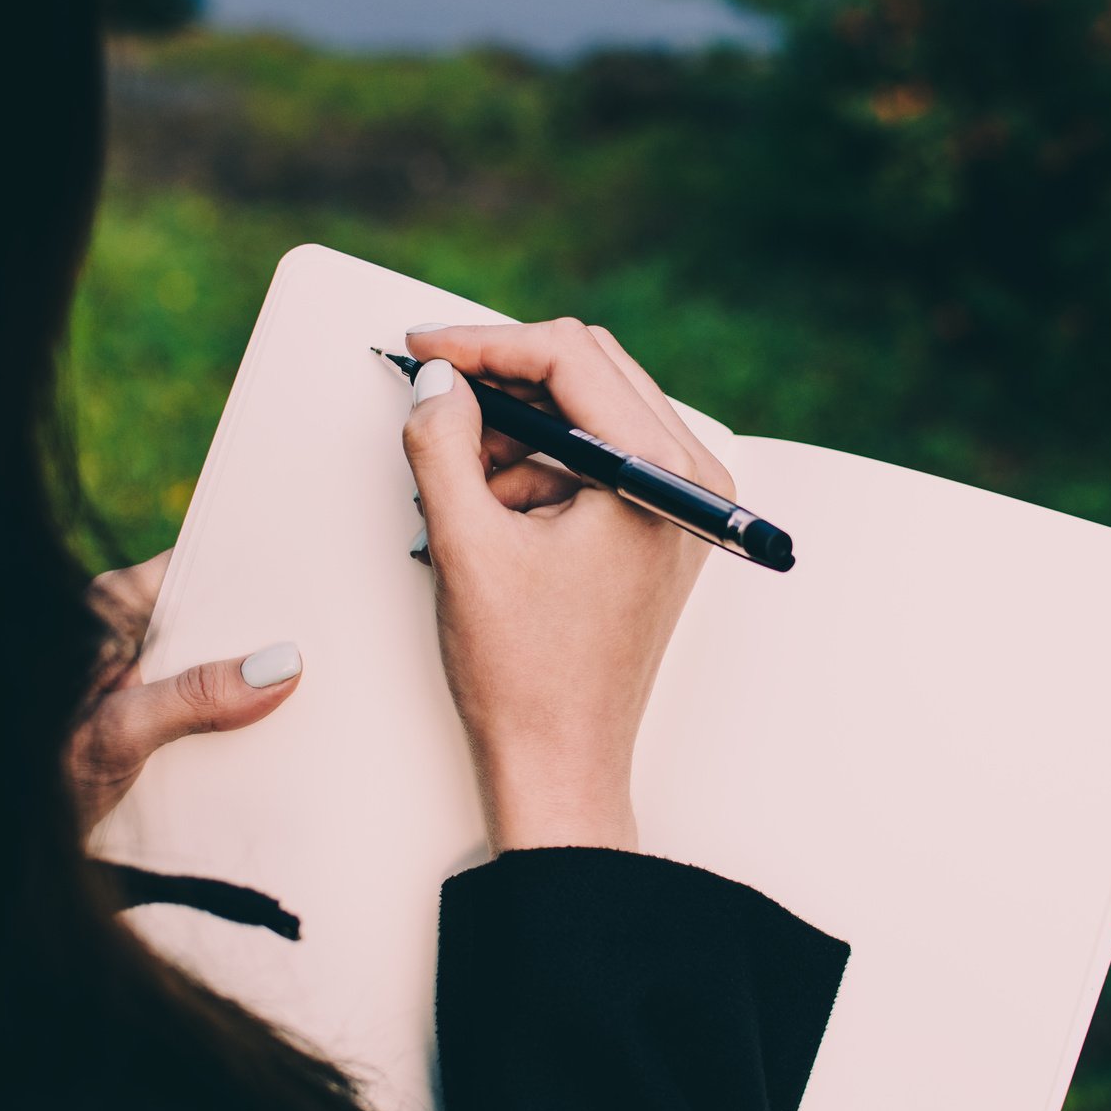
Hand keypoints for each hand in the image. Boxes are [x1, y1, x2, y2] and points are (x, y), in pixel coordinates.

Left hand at [63, 548, 303, 830]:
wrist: (12, 843)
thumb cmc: (41, 776)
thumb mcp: (122, 732)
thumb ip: (196, 696)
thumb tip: (279, 666)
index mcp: (105, 611)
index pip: (193, 570)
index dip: (249, 576)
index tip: (308, 586)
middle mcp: (123, 638)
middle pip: (212, 624)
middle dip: (261, 640)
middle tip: (323, 650)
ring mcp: (139, 682)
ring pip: (214, 670)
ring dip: (252, 689)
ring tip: (312, 696)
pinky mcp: (150, 722)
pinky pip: (208, 709)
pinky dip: (236, 723)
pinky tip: (275, 738)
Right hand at [400, 319, 727, 854]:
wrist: (561, 766)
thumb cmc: (525, 673)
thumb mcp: (465, 545)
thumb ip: (442, 444)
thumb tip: (436, 380)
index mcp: (660, 473)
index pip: (570, 357)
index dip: (484, 344)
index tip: (419, 349)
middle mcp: (691, 476)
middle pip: (587, 369)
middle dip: (501, 381)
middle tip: (430, 398)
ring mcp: (680, 500)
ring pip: (585, 411)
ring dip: (514, 431)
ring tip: (462, 487)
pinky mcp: (657, 525)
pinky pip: (592, 456)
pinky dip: (534, 467)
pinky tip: (493, 515)